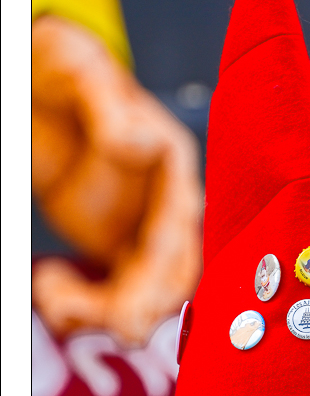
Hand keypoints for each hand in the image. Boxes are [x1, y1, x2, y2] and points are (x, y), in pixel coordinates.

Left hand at [32, 15, 202, 345]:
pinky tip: (52, 289)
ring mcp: (142, 229)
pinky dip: (86, 307)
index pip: (183, 218)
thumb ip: (108, 100)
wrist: (41, 93)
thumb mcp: (78, 66)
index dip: (169, 260)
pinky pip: (115, 294)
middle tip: (119, 329)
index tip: (140, 290)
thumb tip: (137, 142)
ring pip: (148, 292)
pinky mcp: (115, 248)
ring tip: (56, 303)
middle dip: (148, 304)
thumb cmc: (63, 68)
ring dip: (110, 313)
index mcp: (169, 158)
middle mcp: (165, 201)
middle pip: (175, 269)